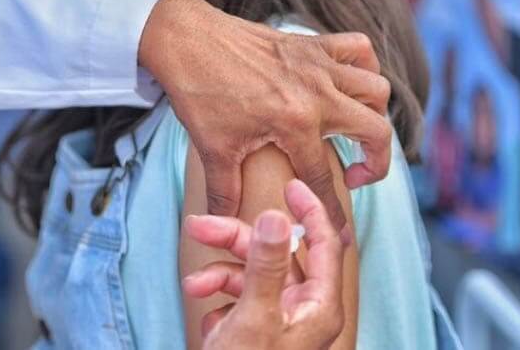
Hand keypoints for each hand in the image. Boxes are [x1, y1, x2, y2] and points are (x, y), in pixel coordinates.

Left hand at [140, 0, 391, 230]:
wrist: (185, 39)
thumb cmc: (199, 93)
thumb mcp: (212, 148)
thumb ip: (224, 190)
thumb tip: (224, 223)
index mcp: (295, 122)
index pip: (324, 178)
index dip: (333, 212)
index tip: (341, 233)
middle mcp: (317, 92)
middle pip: (376, 131)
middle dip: (377, 162)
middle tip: (358, 175)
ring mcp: (317, 64)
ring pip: (376, 88)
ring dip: (375, 114)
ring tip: (356, 131)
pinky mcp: (311, 43)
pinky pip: (358, 48)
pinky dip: (365, 66)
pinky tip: (350, 85)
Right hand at [182, 180, 345, 349]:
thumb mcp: (254, 316)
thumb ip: (267, 264)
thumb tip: (278, 216)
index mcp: (318, 308)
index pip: (325, 244)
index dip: (309, 211)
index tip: (289, 184)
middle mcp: (303, 314)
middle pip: (276, 256)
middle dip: (235, 241)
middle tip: (199, 227)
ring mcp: (279, 325)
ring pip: (251, 278)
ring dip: (218, 274)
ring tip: (194, 285)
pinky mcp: (256, 336)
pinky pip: (238, 303)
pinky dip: (219, 303)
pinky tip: (207, 318)